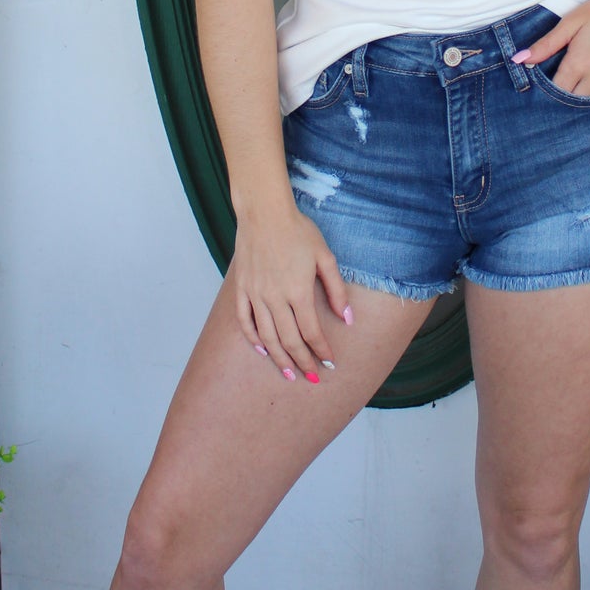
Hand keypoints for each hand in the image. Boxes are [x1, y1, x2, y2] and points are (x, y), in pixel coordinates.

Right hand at [231, 205, 351, 384]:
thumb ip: (336, 290)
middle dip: (303, 362)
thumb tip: (347, 319)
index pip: (312, 332)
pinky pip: (245, 320)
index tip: (330, 362)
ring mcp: (256, 294)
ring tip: (289, 374)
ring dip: (279, 358)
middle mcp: (275, 298)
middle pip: (290, 340)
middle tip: (312, 377)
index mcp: (298, 291)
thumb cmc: (298, 231)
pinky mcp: (242, 288)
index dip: (322, 350)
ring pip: (267, 336)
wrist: (265, 212)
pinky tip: (262, 349)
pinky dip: (253, 338)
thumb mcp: (325, 257)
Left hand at [511, 0, 589, 95]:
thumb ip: (546, 44)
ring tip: (572, 79)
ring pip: (586, 100)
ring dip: (577, 94)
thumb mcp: (573, 21)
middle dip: (560, 93)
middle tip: (555, 79)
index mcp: (578, 65)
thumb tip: (520, 59)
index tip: (540, 80)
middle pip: (569, 99)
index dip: (545, 88)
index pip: (554, 90)